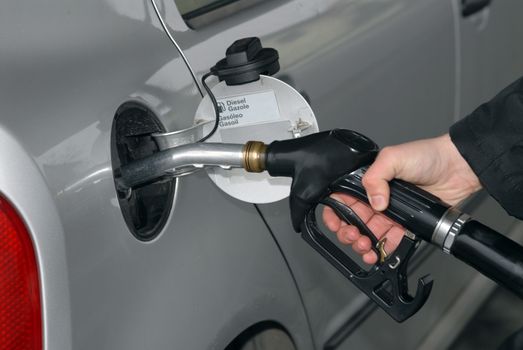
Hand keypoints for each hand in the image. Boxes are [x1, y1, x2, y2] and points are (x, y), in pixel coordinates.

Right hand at [323, 133, 481, 263]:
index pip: (342, 199)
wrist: (457, 167)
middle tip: (354, 236)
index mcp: (368, 182)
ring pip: (368, 235)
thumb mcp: (393, 157)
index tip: (336, 223)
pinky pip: (391, 242)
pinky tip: (380, 253)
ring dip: (363, 245)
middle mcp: (376, 198)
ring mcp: (391, 213)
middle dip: (348, 233)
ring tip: (366, 247)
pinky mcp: (406, 225)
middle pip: (352, 222)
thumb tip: (373, 201)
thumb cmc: (427, 155)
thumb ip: (375, 176)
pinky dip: (383, 251)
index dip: (335, 213)